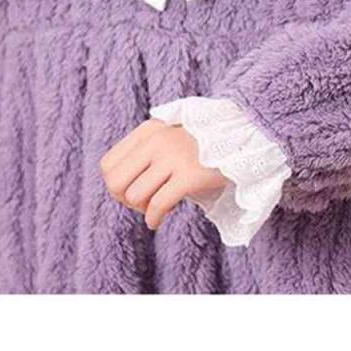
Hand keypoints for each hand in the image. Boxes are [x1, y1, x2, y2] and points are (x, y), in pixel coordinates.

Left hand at [100, 119, 229, 229]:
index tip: (133, 190)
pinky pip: (158, 206)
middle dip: (124, 200)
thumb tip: (116, 186)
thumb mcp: (169, 138)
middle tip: (142, 203)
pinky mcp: (190, 175)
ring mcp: (173, 156)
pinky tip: (158, 221)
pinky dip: (154, 219)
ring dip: (143, 209)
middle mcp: (157, 140)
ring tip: (157, 207)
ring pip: (134, 196)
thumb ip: (145, 153)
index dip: (115, 185)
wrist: (243, 139)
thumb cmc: (202, 146)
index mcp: (148, 130)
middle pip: (115, 182)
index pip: (108, 165)